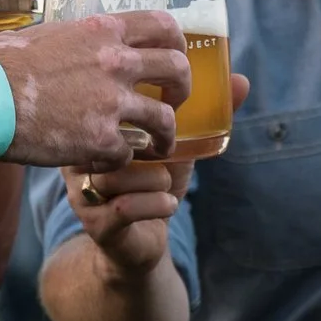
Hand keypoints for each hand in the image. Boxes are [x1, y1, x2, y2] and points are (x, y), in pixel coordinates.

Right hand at [0, 11, 189, 168]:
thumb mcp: (47, 33)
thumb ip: (79, 38)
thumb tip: (86, 41)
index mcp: (102, 31)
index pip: (164, 26)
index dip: (178, 44)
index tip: (175, 60)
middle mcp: (115, 62)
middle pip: (177, 70)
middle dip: (183, 90)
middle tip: (175, 103)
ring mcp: (110, 102)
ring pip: (164, 120)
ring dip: (165, 135)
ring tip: (159, 146)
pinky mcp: (98, 139)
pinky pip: (128, 153)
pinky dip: (119, 159)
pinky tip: (105, 160)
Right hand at [64, 75, 248, 273]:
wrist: (141, 239)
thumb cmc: (155, 180)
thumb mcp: (177, 143)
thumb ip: (204, 113)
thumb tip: (243, 80)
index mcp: (93, 126)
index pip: (114, 106)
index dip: (147, 116)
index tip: (165, 128)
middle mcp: (77, 157)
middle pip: (116, 138)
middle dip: (153, 149)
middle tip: (164, 158)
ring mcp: (80, 191)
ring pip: (122, 173)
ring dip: (158, 179)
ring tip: (164, 183)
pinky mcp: (94, 223)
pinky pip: (128, 206)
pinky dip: (159, 204)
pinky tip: (167, 204)